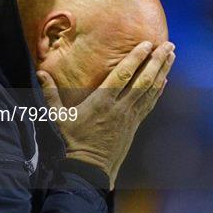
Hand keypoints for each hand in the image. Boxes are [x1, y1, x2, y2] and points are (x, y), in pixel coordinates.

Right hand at [37, 41, 174, 188]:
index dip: (136, 58)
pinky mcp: (134, 125)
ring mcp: (130, 116)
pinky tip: (164, 80)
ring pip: (150, 90)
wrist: (89, 169)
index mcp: (102, 101)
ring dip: (162, 72)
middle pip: (143, 80)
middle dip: (157, 61)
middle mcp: (120, 107)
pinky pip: (150, 104)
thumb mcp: (59, 117)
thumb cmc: (72, 142)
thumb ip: (50, 94)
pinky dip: (158, 90)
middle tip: (169, 45)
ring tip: (171, 56)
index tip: (147, 43)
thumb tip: (40, 73)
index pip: (123, 75)